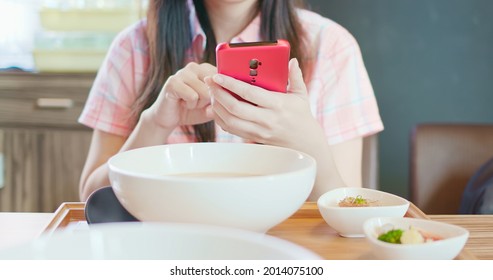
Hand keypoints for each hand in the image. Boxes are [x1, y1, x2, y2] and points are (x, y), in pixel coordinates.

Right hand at [145, 62, 216, 129]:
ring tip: (189, 103)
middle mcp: (194, 67)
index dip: (221, 94)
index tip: (212, 101)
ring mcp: (182, 73)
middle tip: (198, 102)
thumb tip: (228, 97)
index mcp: (205, 69)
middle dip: (209, 100)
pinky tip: (182, 103)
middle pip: (215, 85)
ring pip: (205, 91)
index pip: (223, 78)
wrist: (169, 119)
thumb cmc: (192, 111)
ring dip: (199, 104)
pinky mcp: (172, 82)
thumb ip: (222, 101)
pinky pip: (193, 96)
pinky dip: (190, 105)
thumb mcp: (212, 107)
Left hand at [206, 58, 320, 147]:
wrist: (303, 142)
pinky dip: (219, 118)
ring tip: (211, 92)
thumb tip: (292, 61)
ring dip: (216, 105)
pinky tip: (215, 107)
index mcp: (277, 105)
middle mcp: (266, 120)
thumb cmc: (301, 115)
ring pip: (229, 120)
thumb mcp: (301, 95)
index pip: (249, 93)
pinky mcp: (252, 138)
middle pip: (235, 107)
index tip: (218, 75)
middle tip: (209, 81)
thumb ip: (295, 77)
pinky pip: (231, 129)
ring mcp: (258, 131)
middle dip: (218, 93)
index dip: (231, 84)